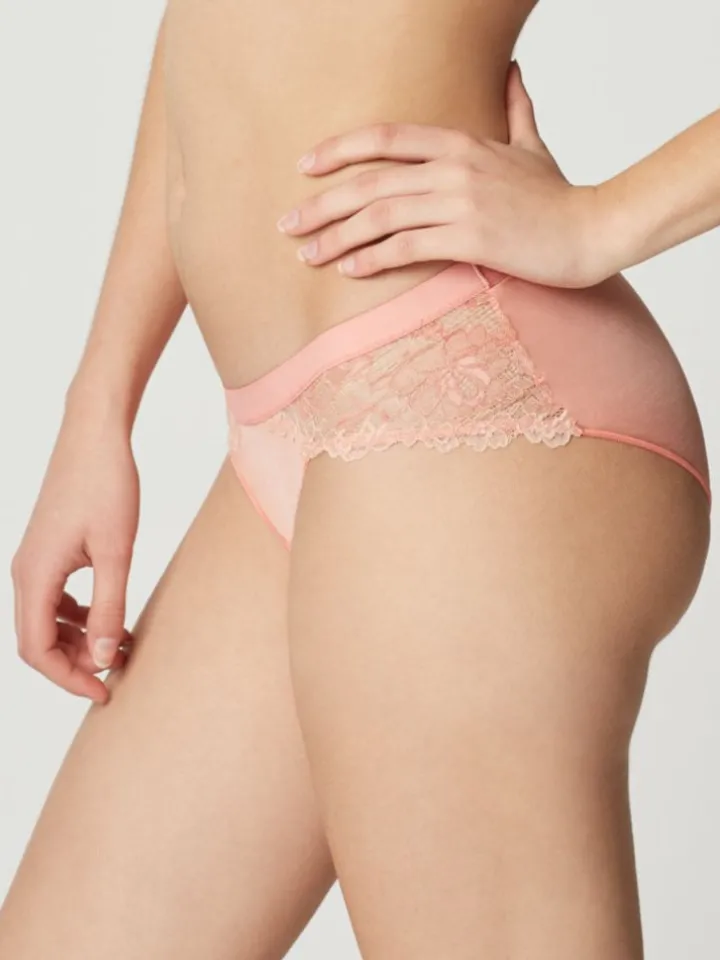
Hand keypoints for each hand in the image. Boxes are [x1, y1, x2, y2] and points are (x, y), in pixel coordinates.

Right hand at [10, 410, 138, 702]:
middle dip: (75, 662)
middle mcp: (25, 572)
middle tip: (119, 670)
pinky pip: (55, 598)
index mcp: (34, 575)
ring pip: (46, 620)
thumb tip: (105, 659)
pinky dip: (79, 616)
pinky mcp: (49, 549)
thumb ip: (109, 608)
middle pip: (38, 639)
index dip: (68, 678)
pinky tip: (109, 617)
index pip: (36, 649)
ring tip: (121, 646)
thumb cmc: (107, 486)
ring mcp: (34, 560)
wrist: (95, 435)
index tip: (104, 693)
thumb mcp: (116, 552)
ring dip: (79, 640)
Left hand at [278, 63, 614, 287]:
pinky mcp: (470, 238)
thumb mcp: (532, 145)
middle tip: (287, 224)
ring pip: (380, 216)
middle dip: (321, 203)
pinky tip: (349, 270)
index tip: (305, 167)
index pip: (384, 139)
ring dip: (336, 237)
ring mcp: (460, 202)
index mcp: (458, 143)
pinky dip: (373, 258)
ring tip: (307, 255)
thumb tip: (513, 73)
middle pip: (369, 182)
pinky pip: (407, 247)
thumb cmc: (557, 195)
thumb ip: (516, 109)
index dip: (339, 151)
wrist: (591, 230)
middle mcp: (452, 168)